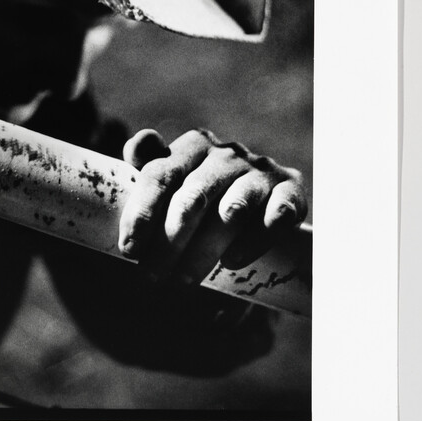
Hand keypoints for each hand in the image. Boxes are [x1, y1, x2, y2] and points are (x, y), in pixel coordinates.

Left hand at [119, 128, 306, 277]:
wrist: (259, 207)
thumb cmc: (202, 199)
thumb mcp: (170, 183)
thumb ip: (149, 167)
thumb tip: (140, 141)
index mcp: (193, 146)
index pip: (161, 175)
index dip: (142, 213)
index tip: (129, 251)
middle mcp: (227, 154)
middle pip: (193, 197)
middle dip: (169, 242)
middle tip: (152, 278)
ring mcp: (261, 171)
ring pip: (233, 210)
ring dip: (206, 249)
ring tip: (184, 279)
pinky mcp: (292, 191)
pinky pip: (277, 214)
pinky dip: (256, 239)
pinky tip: (233, 260)